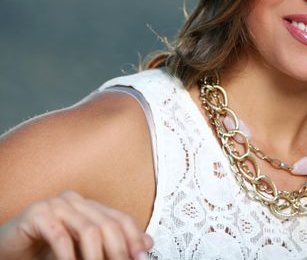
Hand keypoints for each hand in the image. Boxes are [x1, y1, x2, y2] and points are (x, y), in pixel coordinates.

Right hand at [0, 190, 152, 259]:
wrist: (9, 251)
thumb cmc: (45, 252)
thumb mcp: (83, 250)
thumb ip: (111, 246)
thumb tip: (145, 247)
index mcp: (89, 206)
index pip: (121, 219)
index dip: (135, 238)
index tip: (142, 258)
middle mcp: (75, 200)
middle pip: (108, 224)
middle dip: (118, 251)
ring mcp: (55, 204)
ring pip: (88, 229)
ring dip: (96, 257)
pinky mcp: (37, 214)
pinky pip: (60, 235)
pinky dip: (68, 256)